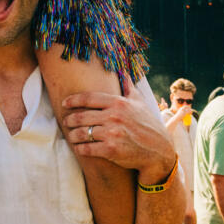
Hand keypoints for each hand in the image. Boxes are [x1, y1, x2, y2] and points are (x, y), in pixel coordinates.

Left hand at [59, 89, 175, 182]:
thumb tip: (124, 72)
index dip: (73, 100)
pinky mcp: (111, 150)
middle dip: (70, 120)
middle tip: (66, 122)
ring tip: (71, 136)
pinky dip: (80, 148)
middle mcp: (114, 117)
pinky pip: (87, 148)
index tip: (65, 103)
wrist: (158, 151)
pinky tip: (78, 147)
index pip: (89, 98)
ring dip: (73, 135)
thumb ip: (128, 87)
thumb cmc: (148, 125)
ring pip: (82, 133)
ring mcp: (112, 134)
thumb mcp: (139, 102)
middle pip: (82, 116)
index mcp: (119, 103)